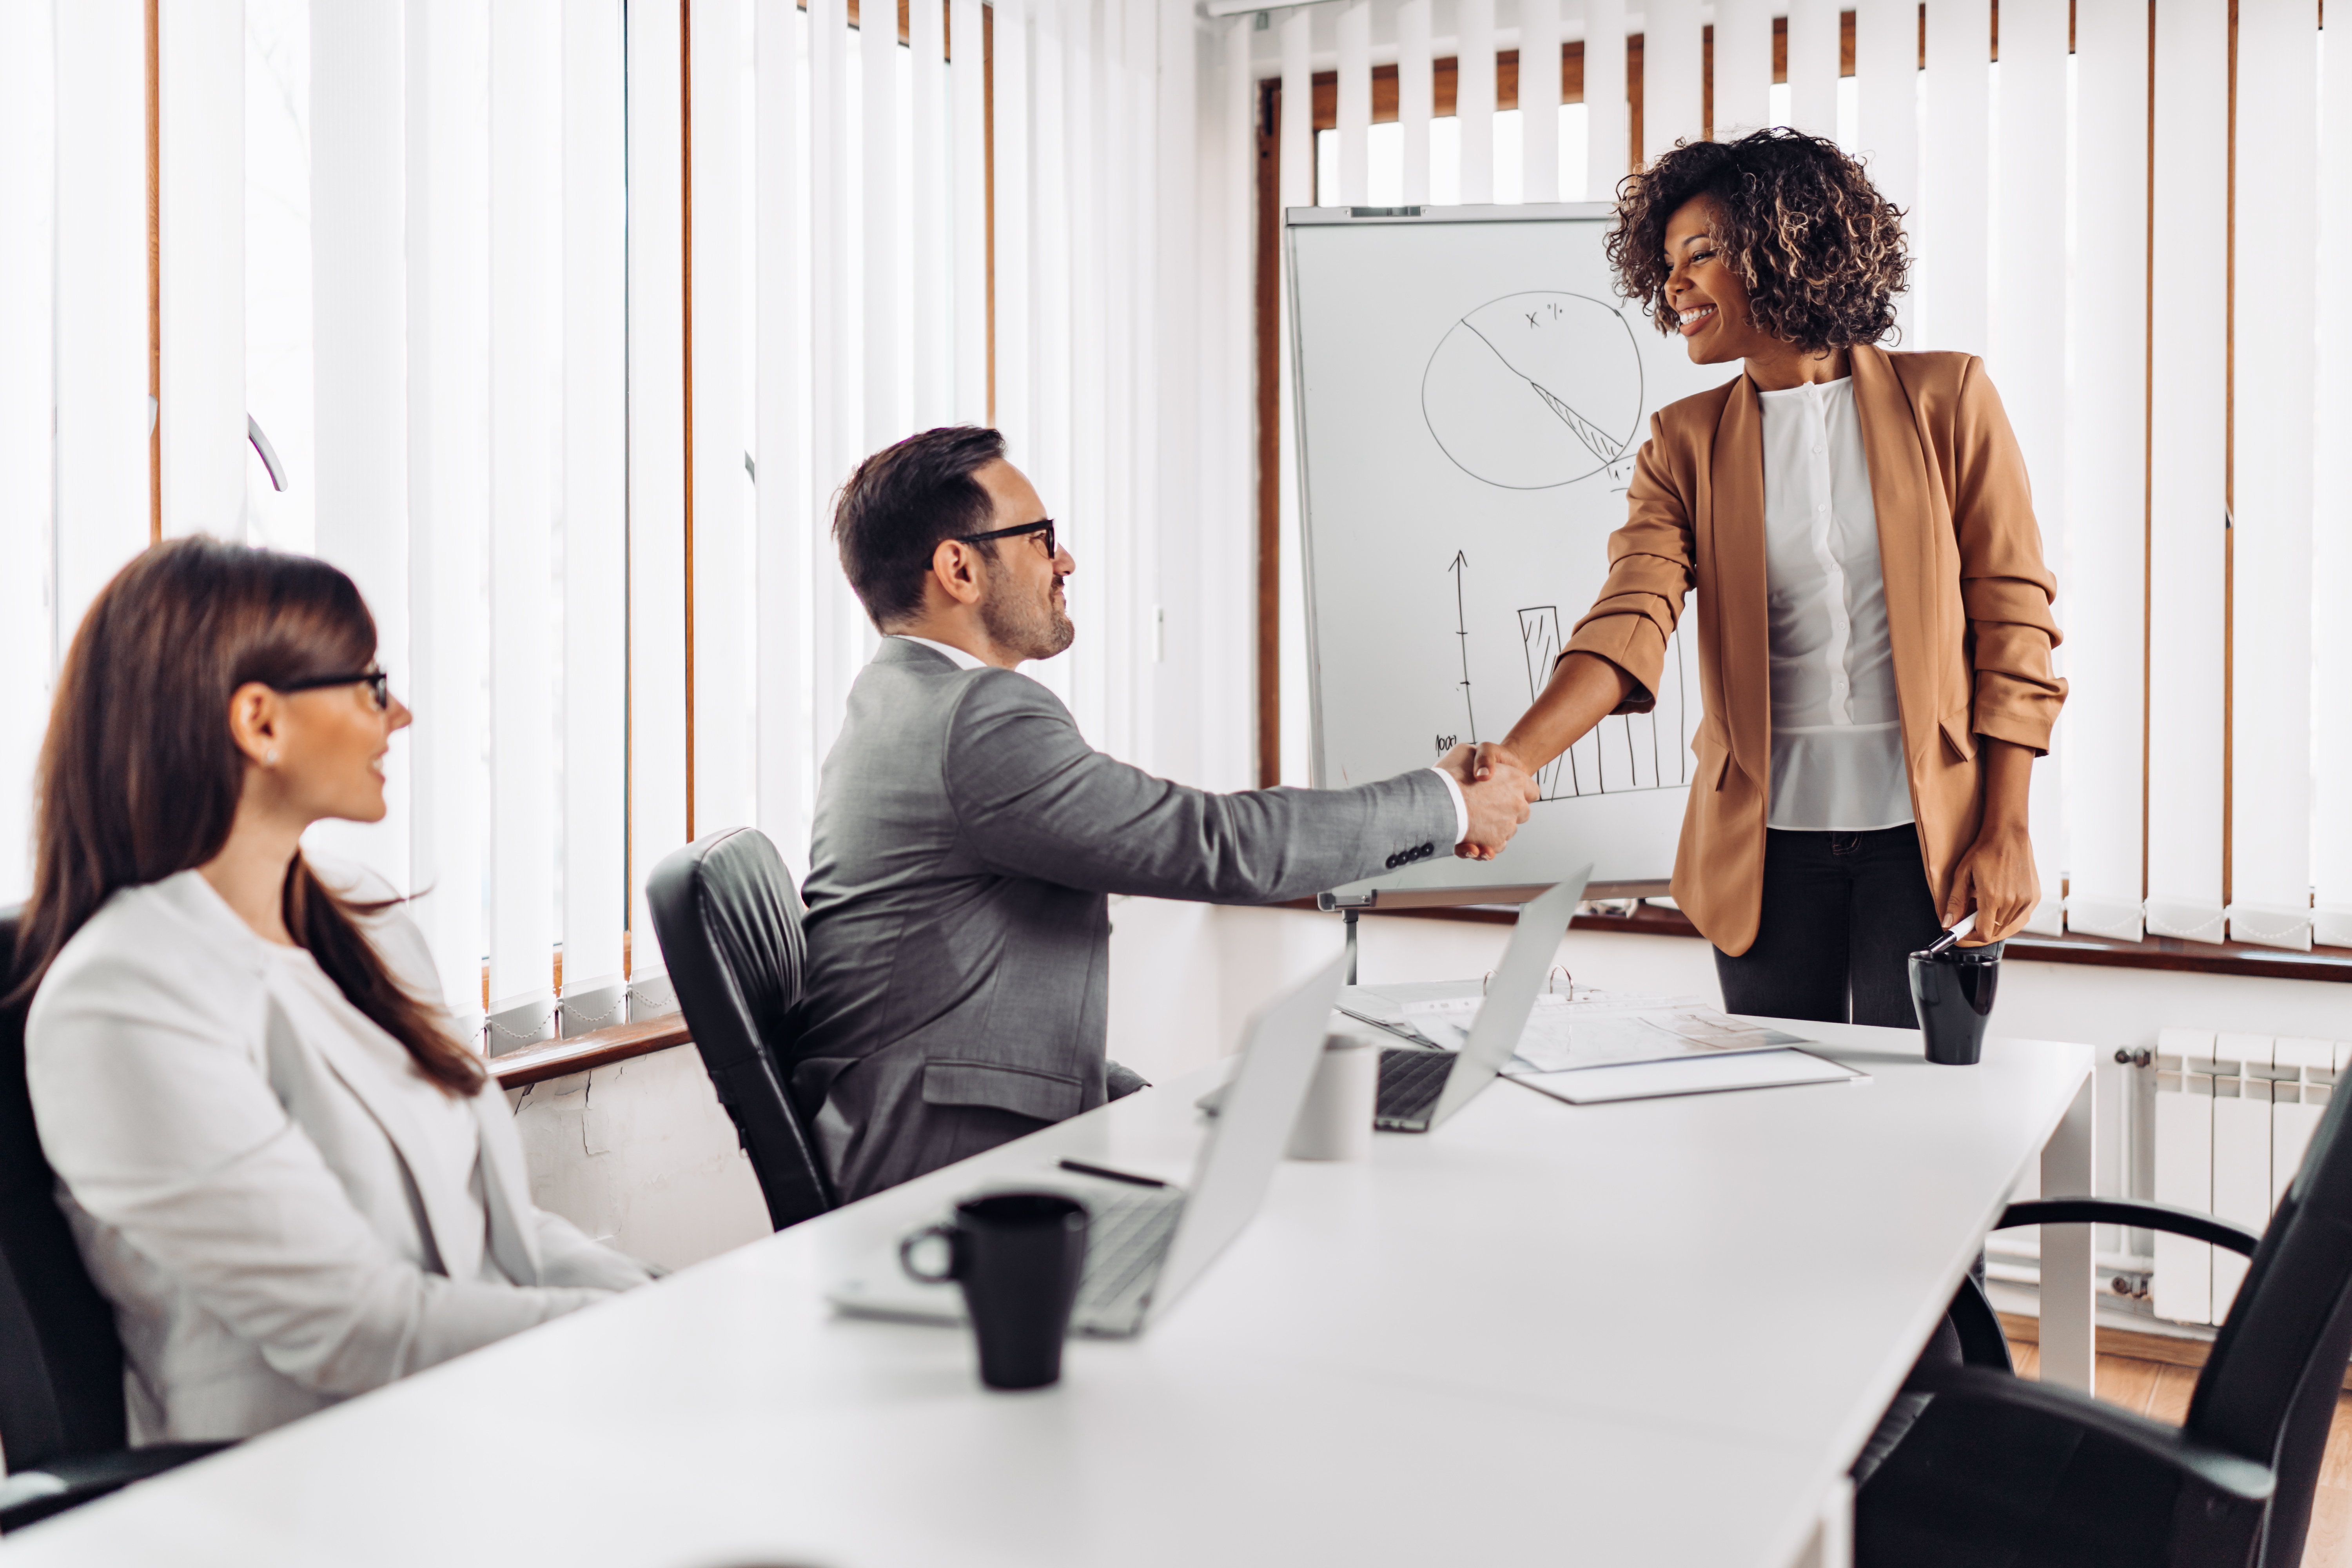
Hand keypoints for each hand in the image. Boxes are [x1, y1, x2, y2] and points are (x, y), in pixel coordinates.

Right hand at [1440, 744, 1536, 859]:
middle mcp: (1517, 805)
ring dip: (1493, 829)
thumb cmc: (1450, 772)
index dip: (1519, 791)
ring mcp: (1508, 826)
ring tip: (1472, 824)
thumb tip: (1484, 774)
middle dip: (1507, 812)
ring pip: (1507, 830)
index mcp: (1516, 780)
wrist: (1431, 798)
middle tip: (1484, 808)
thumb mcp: (1467, 751)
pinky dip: (1485, 847)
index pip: (1531, 790)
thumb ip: (1483, 759)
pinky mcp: (1495, 843)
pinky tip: (1472, 842)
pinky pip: (1495, 847)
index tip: (1505, 792)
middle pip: (1521, 812)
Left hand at [1943, 822, 2037, 943]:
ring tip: (1982, 902)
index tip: (1960, 931)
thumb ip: (1955, 902)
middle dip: (1978, 927)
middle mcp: (2011, 903)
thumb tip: (1947, 923)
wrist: (2007, 835)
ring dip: (1991, 920)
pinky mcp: (2031, 897)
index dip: (1969, 936)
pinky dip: (2004, 915)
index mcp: (1992, 898)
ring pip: (2004, 925)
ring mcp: (2023, 901)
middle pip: (1993, 931)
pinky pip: (2016, 916)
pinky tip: (1997, 899)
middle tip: (1968, 914)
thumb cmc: (1984, 851)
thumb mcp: (1962, 875)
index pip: (1983, 934)